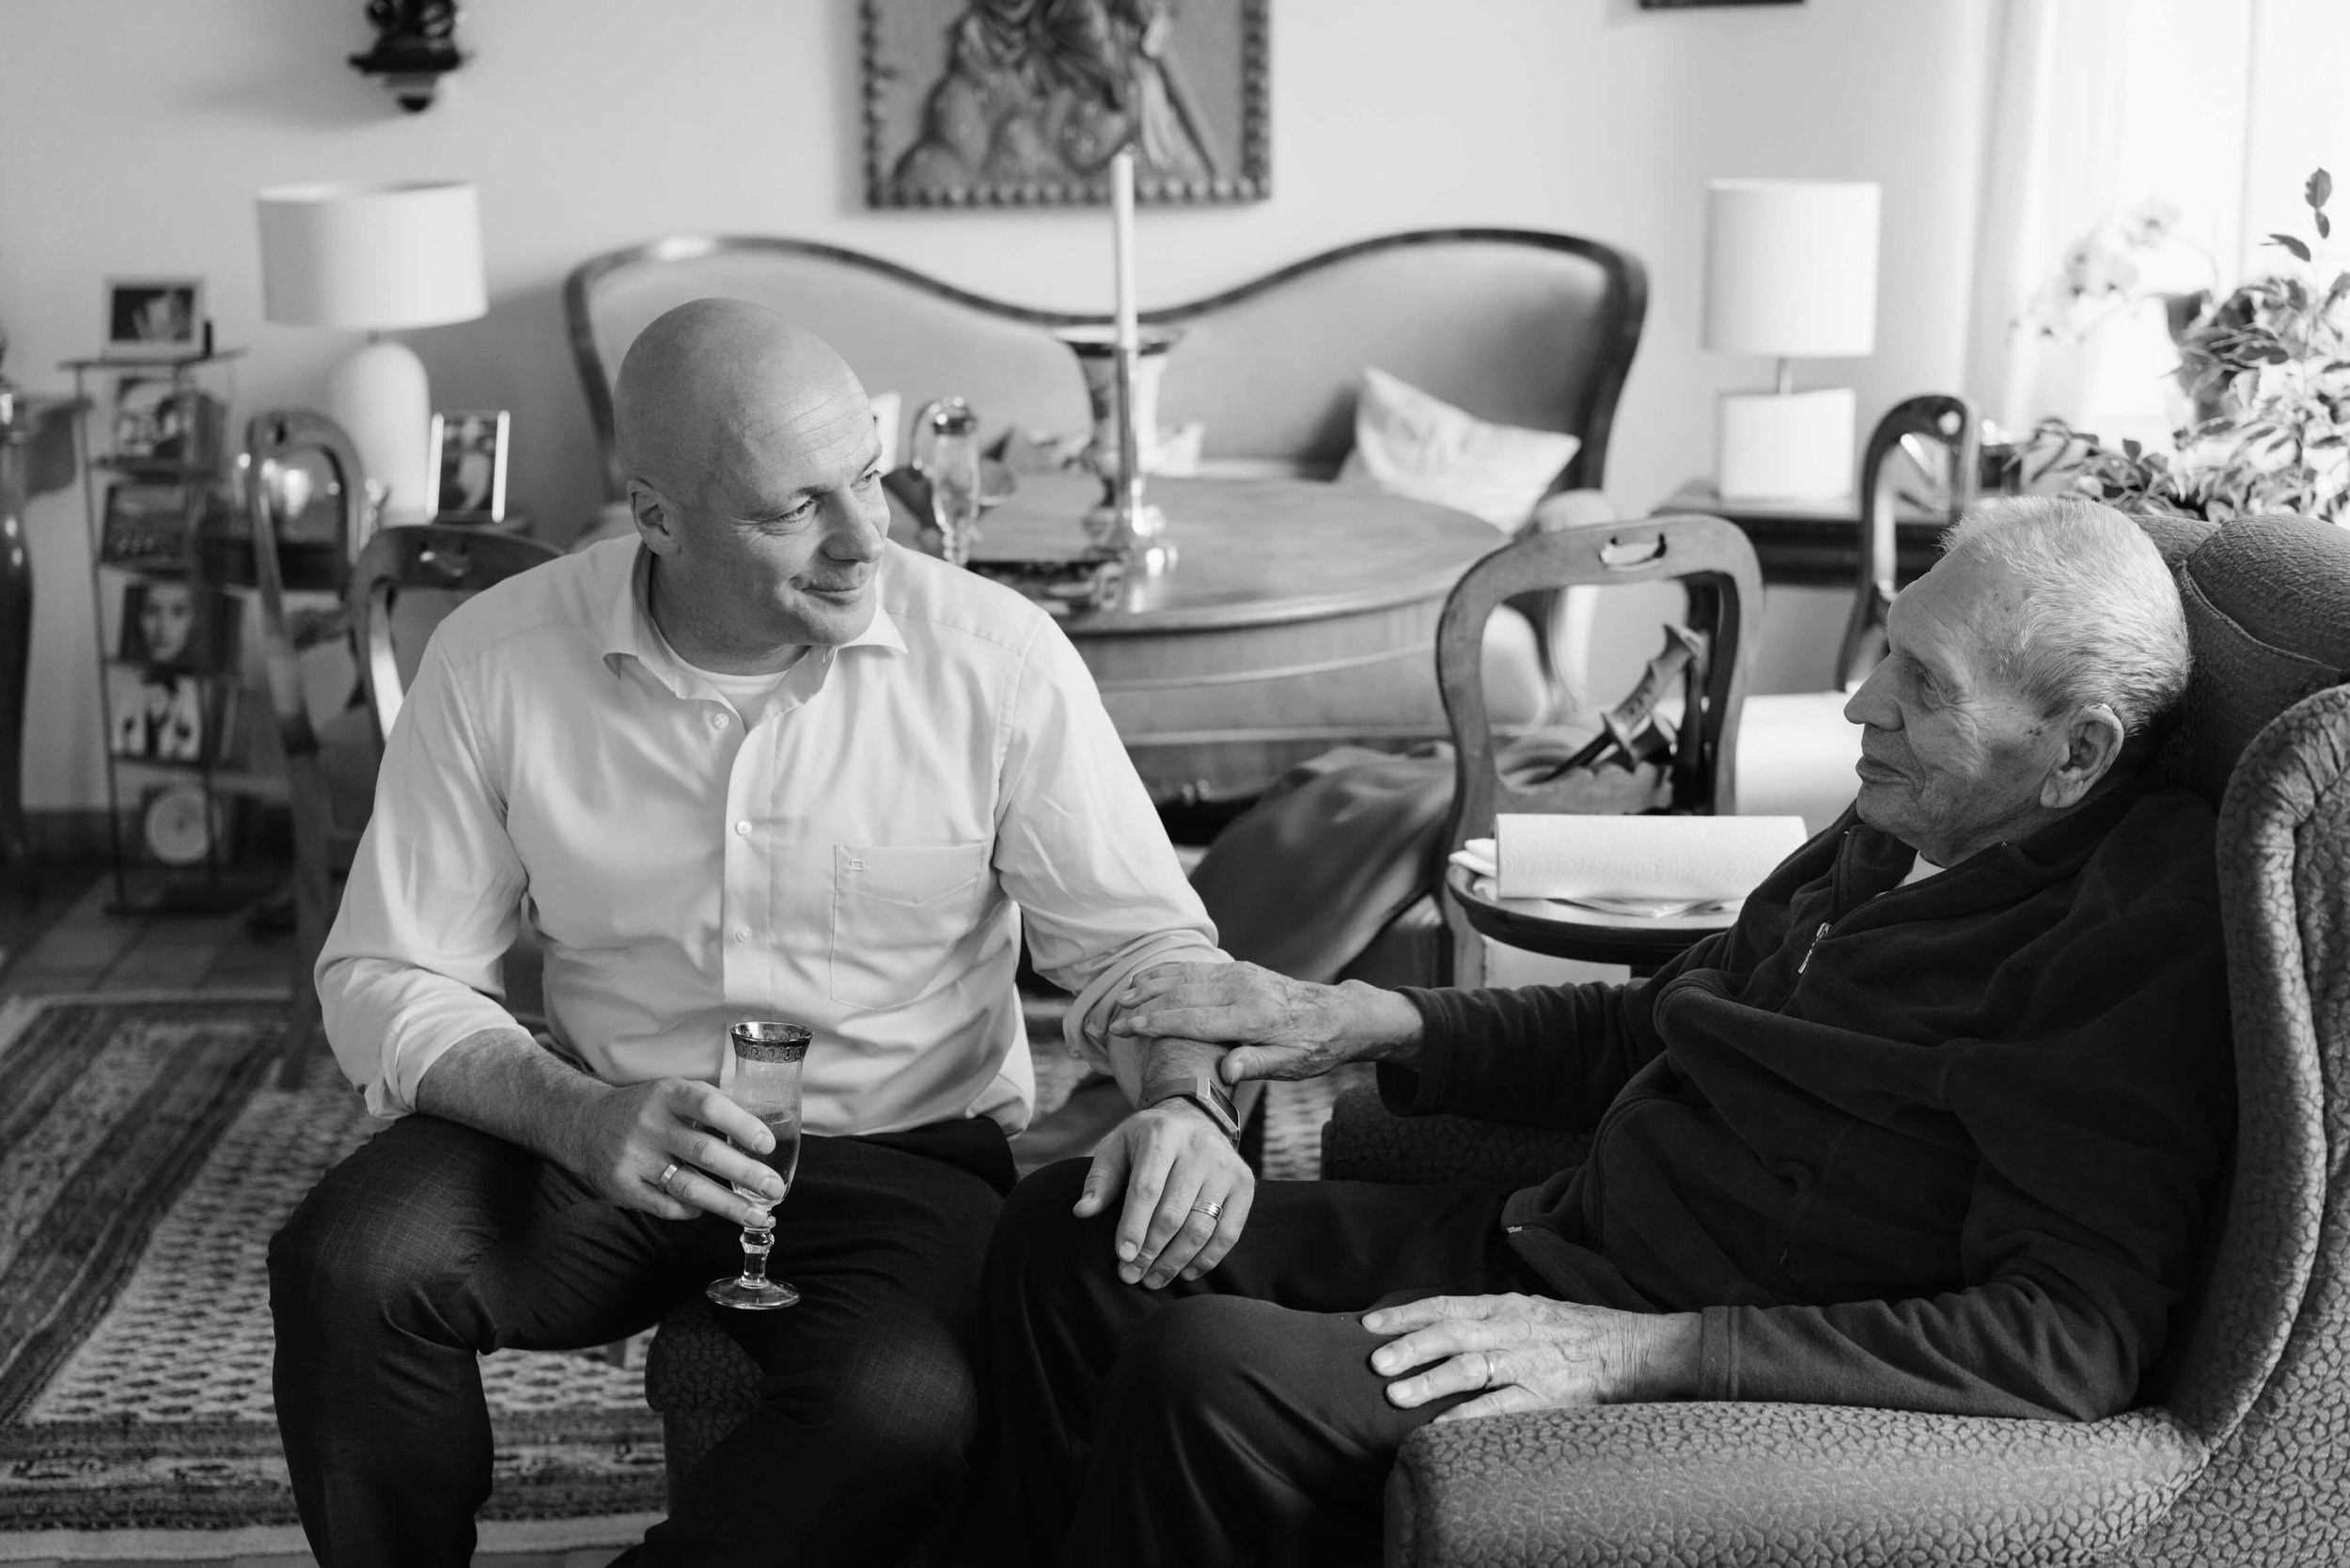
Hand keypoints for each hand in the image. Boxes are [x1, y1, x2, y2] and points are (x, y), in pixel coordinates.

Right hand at [556, 1077, 786, 1228]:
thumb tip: (761, 1129)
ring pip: (689, 1186)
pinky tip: (710, 1211)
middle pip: (704, 1153)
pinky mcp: (623, 1187)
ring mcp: (634, 1158)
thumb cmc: (646, 1110)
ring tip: (759, 1215)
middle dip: (745, 1173)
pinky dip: (692, 1211)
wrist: (584, 1124)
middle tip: (774, 1188)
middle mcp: (649, 1125)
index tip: (768, 1145)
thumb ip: (710, 1105)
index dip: (741, 1125)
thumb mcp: (673, 1092)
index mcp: (667, 1094)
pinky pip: (666, 1206)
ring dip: (729, 1204)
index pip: (709, 1106)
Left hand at [1074, 1101, 1254, 1288]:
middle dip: (1150, 1251)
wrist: (1194, 1118)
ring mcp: (1226, 1167)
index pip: (1146, 1188)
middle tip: (1131, 1276)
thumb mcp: (1118, 1147)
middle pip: (1174, 1213)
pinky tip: (1185, 1272)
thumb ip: (1101, 1179)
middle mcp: (1199, 1148)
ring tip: (1153, 1280)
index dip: (1133, 1226)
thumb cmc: (1147, 1141)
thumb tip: (1083, 1211)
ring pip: (1201, 1227)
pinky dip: (1207, 1259)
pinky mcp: (1244, 1185)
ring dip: (1175, 1261)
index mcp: (1162, 1134)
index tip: (1122, 1256)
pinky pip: (1228, 1233)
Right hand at [1110, 962, 1418, 1083]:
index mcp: (1251, 1017)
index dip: (1156, 1022)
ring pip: (1186, 976)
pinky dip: (1169, 972)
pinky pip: (1198, 968)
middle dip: (1143, 1005)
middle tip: (1112, 1019)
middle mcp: (1242, 989)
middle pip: (1181, 994)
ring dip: (1151, 985)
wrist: (1340, 1014)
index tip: (1126, 1027)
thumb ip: (1256, 1064)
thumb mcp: (1292, 1065)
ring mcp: (1240, 975)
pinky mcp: (1241, 969)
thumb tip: (1226, 1073)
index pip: (1192, 1019)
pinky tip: (1150, 979)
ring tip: (1121, 997)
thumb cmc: (1315, 1047)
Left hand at [1363, 1294, 1701, 1422]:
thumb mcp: (1532, 1310)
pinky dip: (1468, 1416)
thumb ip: (1492, 1316)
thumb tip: (1443, 1325)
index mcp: (1507, 1306)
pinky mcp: (1545, 1395)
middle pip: (1452, 1332)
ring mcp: (1528, 1362)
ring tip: (1397, 1395)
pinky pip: (1500, 1406)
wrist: (1635, 1349)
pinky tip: (1440, 1429)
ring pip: (1471, 1367)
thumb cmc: (1578, 1332)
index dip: (1406, 1315)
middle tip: (1376, 1362)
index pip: (1446, 1306)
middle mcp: (1513, 1329)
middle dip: (1410, 1346)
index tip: (1370, 1325)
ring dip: (1431, 1381)